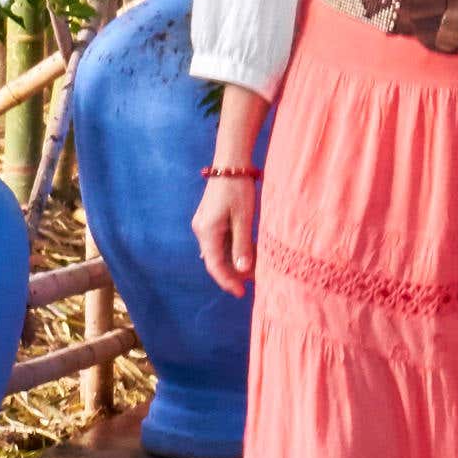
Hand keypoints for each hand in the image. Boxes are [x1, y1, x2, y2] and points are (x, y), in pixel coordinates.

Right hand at [195, 168, 255, 298]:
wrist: (230, 164)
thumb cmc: (238, 190)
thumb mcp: (244, 219)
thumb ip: (242, 245)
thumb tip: (242, 270)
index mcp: (207, 232)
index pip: (214, 265)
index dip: (228, 281)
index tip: (241, 293)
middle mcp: (201, 231)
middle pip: (216, 260)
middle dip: (234, 273)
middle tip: (255, 281)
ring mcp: (205, 225)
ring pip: (219, 251)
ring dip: (236, 261)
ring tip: (256, 268)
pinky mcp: (210, 219)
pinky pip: (221, 241)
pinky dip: (234, 249)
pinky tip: (250, 251)